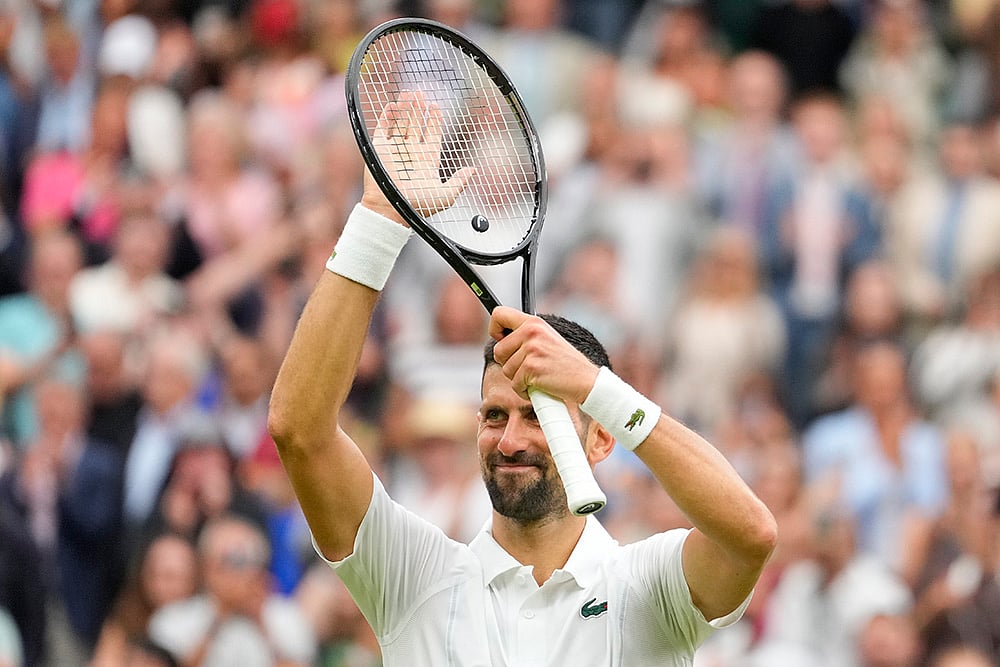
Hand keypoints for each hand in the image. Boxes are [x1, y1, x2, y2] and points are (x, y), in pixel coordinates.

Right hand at [360, 90, 474, 221]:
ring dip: (405, 108)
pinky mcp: (380, 149)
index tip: (436, 106)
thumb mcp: (447, 195)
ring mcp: (396, 150)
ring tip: (409, 94)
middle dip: (419, 109)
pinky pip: (383, 128)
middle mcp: (411, 153)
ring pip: (401, 123)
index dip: (434, 120)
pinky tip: (393, 105)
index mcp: (427, 160)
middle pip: (416, 125)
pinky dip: (388, 116)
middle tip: (421, 93)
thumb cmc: (420, 205)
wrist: (393, 210)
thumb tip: (473, 170)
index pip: (431, 134)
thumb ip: (460, 181)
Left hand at [488, 307, 599, 404]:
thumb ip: (525, 335)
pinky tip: (540, 386)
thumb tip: (499, 338)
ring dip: (518, 379)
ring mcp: (532, 349)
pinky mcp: (531, 368)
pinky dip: (524, 391)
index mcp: (534, 322)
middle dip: (509, 364)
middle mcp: (531, 332)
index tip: (501, 340)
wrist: (586, 380)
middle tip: (528, 367)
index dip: (494, 329)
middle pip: (497, 350)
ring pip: (505, 370)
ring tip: (537, 376)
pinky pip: (515, 384)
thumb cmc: (565, 364)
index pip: (499, 314)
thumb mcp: (546, 339)